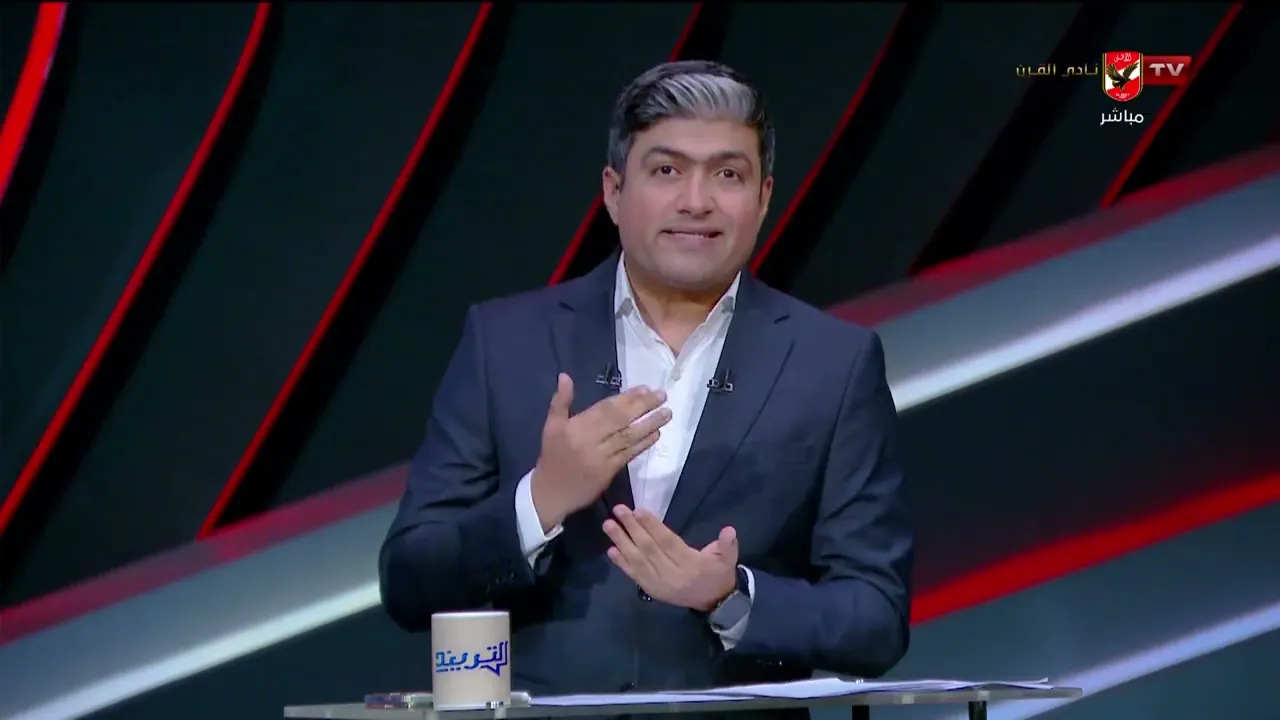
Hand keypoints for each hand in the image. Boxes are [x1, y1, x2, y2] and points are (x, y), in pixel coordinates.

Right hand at [531, 374, 671, 529]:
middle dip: (643, 406)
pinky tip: (656, 434)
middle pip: (620, 420)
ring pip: (628, 437)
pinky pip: (628, 455)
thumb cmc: (552, 456)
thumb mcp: (551, 426)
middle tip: (662, 395)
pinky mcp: (609, 473)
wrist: (550, 492)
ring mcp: (601, 458)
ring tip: (667, 413)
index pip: (606, 408)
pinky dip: (643, 444)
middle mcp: (589, 440)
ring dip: (649, 424)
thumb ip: (561, 401)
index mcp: (576, 427)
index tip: (645, 388)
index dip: (627, 398)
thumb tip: (566, 376)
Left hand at [603, 505, 737, 611]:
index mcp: (691, 565)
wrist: (714, 602)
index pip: (668, 543)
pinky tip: (611, 550)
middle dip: (632, 529)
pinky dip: (622, 564)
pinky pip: (635, 576)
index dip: (653, 527)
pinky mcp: (652, 591)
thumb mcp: (728, 559)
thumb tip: (729, 531)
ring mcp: (659, 585)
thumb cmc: (718, 574)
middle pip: (649, 550)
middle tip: (618, 510)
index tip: (638, 511)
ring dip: (621, 543)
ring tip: (608, 526)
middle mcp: (672, 576)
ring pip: (638, 562)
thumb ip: (727, 545)